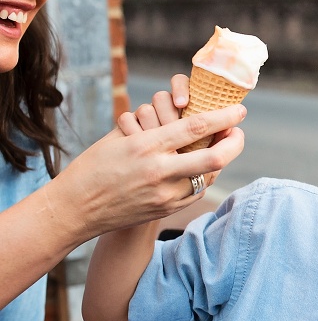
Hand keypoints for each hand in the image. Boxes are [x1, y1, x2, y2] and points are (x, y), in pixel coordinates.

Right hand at [48, 92, 245, 238]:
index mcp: (146, 146)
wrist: (76, 209)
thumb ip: (152, 128)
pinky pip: (195, 192)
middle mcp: (159, 171)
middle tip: (238, 132)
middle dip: (234, 143)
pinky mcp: (167, 210)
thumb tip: (181, 117)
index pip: (195, 127)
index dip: (223, 117)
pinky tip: (201, 169)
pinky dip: (202, 178)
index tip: (239, 110)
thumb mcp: (119, 138)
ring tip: (221, 148)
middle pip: (214, 157)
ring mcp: (165, 195)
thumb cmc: (94, 165)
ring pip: (208, 177)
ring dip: (219, 162)